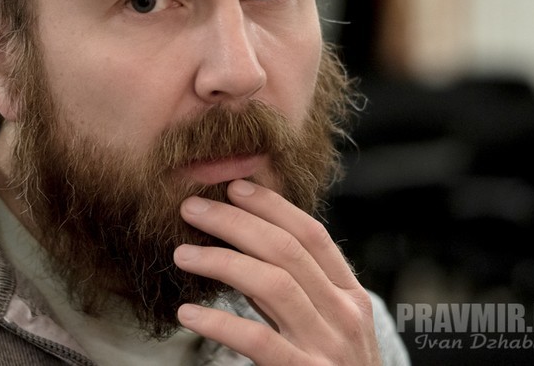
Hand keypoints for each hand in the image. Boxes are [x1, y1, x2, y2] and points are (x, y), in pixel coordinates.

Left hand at [173, 180, 381, 364]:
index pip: (312, 235)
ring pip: (273, 285)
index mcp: (350, 295)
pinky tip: (189, 313)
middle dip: (235, 222)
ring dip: (222, 262)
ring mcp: (327, 347)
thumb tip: (248, 239)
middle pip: (287, 251)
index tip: (235, 187)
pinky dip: (220, 323)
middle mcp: (344, 315)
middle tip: (193, 208)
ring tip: (183, 254)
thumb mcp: (327, 322)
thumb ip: (297, 286)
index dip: (272, 206)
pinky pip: (258, 340)